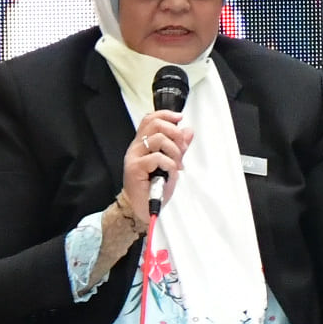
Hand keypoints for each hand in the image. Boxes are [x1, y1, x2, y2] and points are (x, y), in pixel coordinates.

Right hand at [118, 109, 192, 232]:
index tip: (180, 118)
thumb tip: (188, 131)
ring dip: (174, 152)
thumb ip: (179, 147)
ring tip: (176, 166)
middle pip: (155, 124)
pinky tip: (169, 174)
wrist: (144, 208)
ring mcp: (134, 157)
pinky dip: (169, 165)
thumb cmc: (155, 188)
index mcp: (143, 144)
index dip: (165, 115)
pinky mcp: (135, 168)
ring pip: (159, 139)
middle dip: (175, 133)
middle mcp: (137, 148)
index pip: (150, 119)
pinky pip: (157, 158)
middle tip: (182, 149)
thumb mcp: (172, 163)